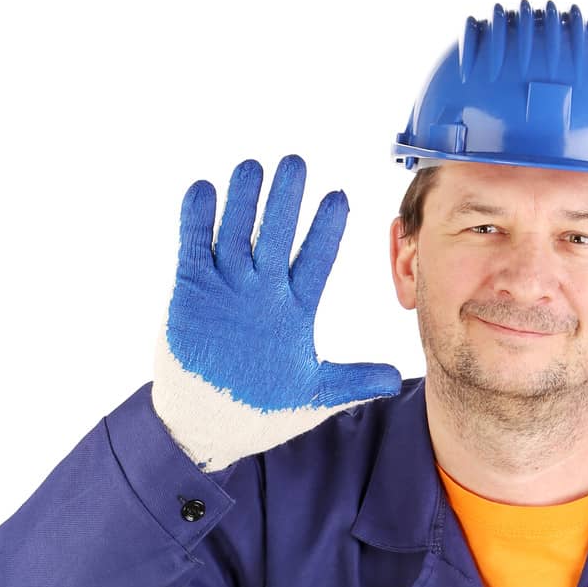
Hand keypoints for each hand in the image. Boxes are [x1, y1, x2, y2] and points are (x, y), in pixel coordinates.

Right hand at [151, 154, 401, 470]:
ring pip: (236, 232)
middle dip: (285, 201)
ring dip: (243, 201)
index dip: (325, 230)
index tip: (339, 198)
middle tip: (296, 164)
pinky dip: (197, 220)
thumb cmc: (263, 407)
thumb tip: (396, 380)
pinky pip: (194, 247)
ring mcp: (226, 285)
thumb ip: (353, 382)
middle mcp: (262, 288)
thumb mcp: (314, 395)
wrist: (211, 422)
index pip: (315, 259)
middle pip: (276, 235)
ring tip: (253, 167)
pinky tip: (204, 190)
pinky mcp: (191, 289)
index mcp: (294, 306)